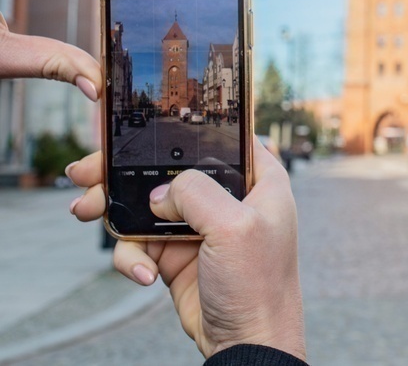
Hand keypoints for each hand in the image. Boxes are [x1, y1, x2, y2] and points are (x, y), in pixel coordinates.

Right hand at [67, 139, 305, 360]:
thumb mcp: (236, 227)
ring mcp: (199, 226)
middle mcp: (228, 198)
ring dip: (112, 208)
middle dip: (124, 170)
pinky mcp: (176, 254)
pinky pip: (139, 242)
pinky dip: (131, 256)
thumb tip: (160, 191)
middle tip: (87, 171)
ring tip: (86, 211)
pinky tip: (143, 274)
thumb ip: (196, 192)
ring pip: (146, 203)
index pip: (219, 137)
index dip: (181, 127)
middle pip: (169, 167)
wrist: (248, 343)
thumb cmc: (259, 285)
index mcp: (259, 180)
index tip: (138, 126)